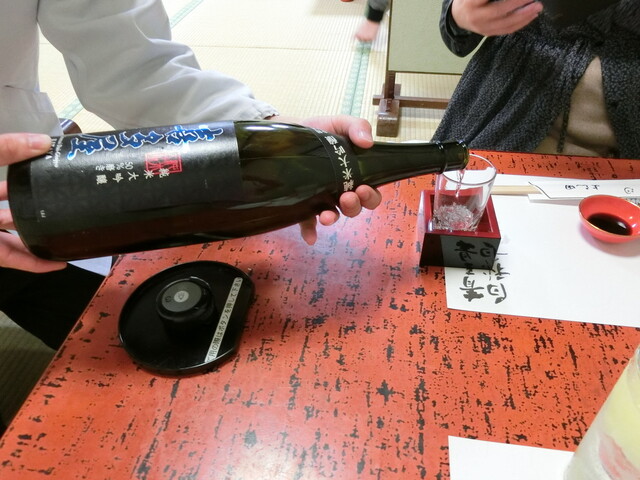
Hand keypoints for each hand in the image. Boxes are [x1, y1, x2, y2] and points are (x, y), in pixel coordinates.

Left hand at [0, 133, 66, 271]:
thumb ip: (6, 147)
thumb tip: (46, 142)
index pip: (9, 181)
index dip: (31, 175)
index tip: (59, 172)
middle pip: (16, 210)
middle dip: (41, 210)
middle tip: (73, 208)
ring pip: (18, 237)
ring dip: (42, 239)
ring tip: (72, 235)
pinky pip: (13, 259)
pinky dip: (35, 263)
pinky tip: (58, 263)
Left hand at [268, 115, 382, 244]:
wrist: (290, 133)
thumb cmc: (321, 131)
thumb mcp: (340, 124)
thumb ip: (356, 127)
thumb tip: (367, 141)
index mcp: (355, 175)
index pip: (371, 193)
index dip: (371, 196)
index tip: (363, 188)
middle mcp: (341, 191)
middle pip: (354, 208)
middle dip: (354, 206)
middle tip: (347, 196)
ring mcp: (322, 199)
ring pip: (333, 215)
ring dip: (333, 218)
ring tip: (327, 214)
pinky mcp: (303, 203)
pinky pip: (307, 222)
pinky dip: (310, 231)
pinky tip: (310, 237)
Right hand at [451, 0, 542, 36]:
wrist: (458, 16)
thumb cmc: (469, 0)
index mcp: (471, 3)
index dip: (508, 0)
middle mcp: (476, 16)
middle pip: (499, 11)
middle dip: (518, 3)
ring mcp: (482, 27)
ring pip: (505, 24)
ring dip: (524, 16)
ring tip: (537, 7)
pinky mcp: (488, 33)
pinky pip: (506, 30)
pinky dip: (520, 24)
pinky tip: (531, 16)